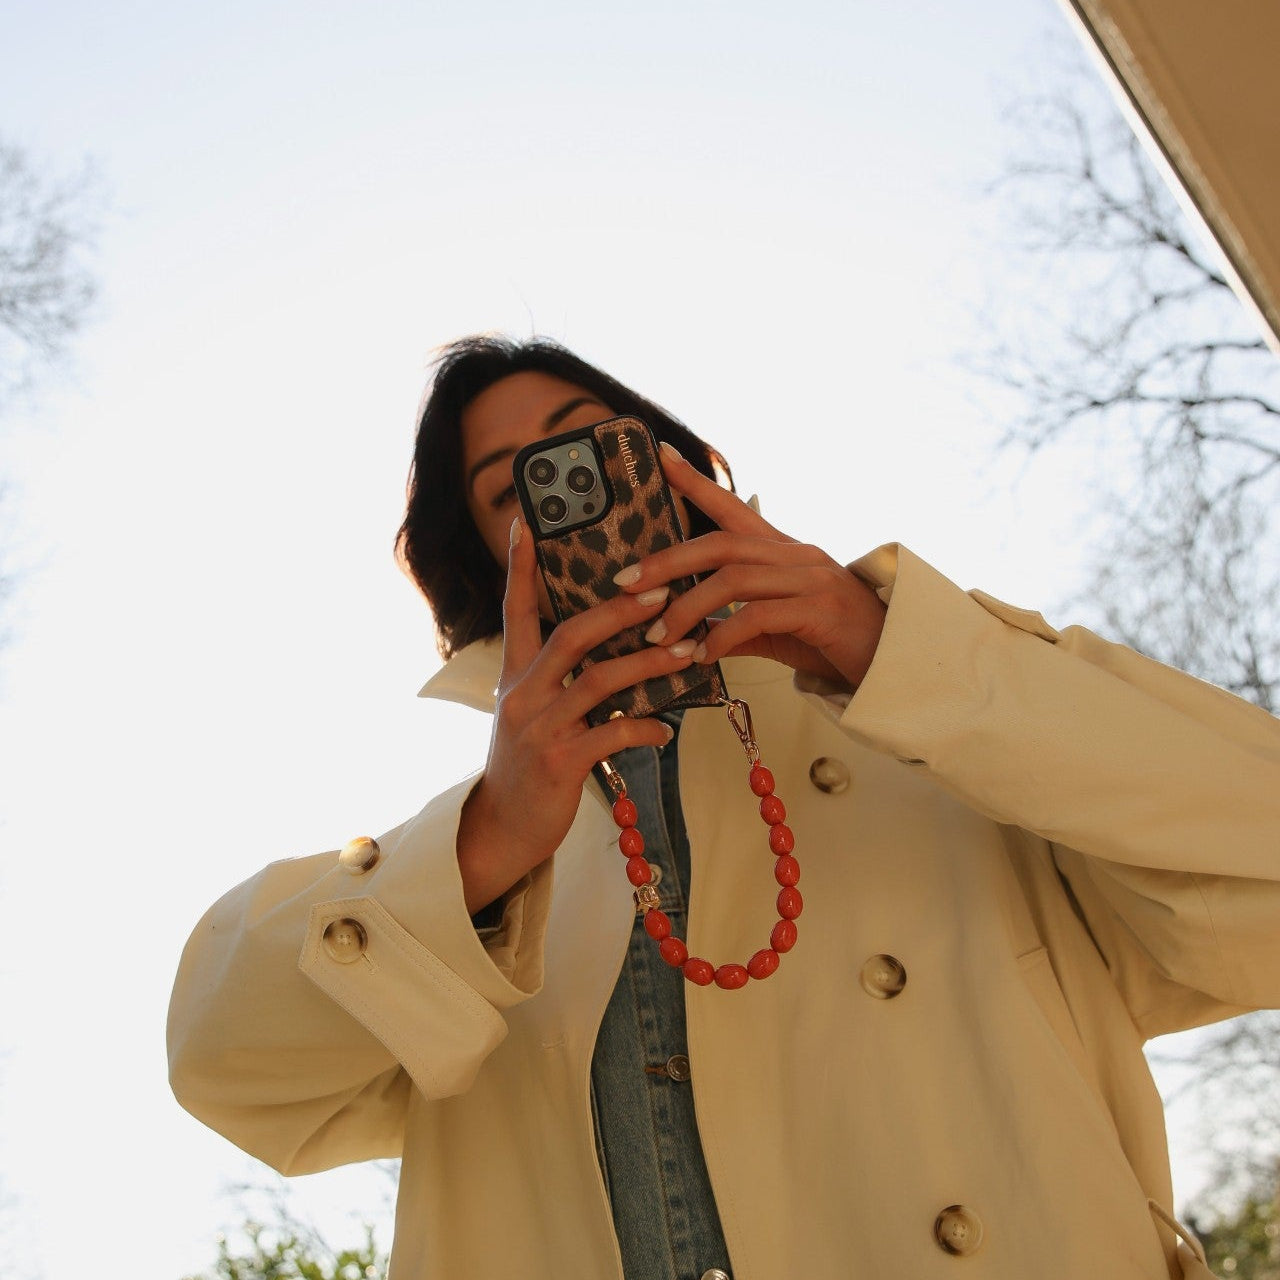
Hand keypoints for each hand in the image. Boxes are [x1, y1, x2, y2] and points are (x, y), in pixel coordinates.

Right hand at [455, 516, 695, 914]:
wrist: (504, 829)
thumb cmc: (528, 765)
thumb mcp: (531, 712)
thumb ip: (562, 678)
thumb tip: (614, 646)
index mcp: (516, 674)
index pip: (517, 608)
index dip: (522, 565)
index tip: (529, 520)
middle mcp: (523, 693)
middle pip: (572, 634)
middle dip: (619, 609)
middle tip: (663, 590)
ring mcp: (540, 727)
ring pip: (599, 680)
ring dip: (648, 662)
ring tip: (688, 652)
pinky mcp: (559, 763)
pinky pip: (612, 736)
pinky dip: (645, 729)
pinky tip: (666, 730)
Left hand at [615, 444, 886, 689]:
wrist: (894, 664)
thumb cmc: (833, 642)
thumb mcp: (778, 630)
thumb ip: (738, 624)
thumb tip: (694, 632)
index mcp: (783, 551)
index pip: (733, 507)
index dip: (695, 483)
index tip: (660, 457)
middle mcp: (796, 555)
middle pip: (720, 544)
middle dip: (667, 561)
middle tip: (625, 583)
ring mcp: (811, 579)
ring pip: (733, 578)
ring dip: (688, 607)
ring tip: (659, 636)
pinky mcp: (820, 610)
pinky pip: (758, 616)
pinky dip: (723, 635)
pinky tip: (703, 655)